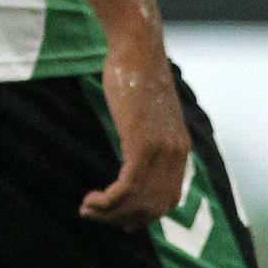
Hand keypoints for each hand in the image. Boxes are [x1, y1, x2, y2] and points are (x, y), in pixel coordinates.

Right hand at [81, 37, 190, 229]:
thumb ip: (147, 133)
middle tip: (96, 216)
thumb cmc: (136, 73)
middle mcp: (176, 154)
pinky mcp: (142, 143)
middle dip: (123, 219)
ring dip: (110, 213)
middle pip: (154, 207)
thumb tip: (133, 148)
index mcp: (180, 149)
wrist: (138, 48)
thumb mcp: (146, 111)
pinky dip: (108, 201)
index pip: (168, 200)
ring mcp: (161, 150)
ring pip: (138, 201)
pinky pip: (128, 186)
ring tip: (86, 210)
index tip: (118, 219)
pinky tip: (91, 199)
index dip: (143, 216)